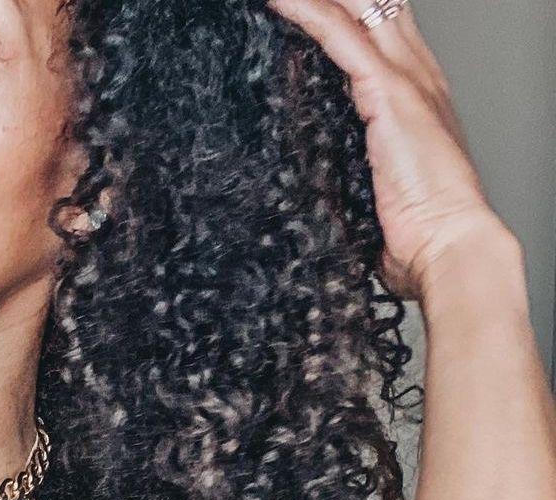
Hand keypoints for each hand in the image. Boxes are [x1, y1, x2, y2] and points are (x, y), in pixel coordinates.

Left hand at [264, 0, 508, 300]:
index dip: (349, 13)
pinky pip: (340, 37)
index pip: (382, 34)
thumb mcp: (379, 193)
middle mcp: (417, 78)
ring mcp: (405, 81)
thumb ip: (359, 175)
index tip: (306, 10)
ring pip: (358, 11)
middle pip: (375, 9)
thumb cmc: (419, 234)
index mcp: (417, 99)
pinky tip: (279, 1)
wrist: (448, 246)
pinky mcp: (389, 94)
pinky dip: (308, 14)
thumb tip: (331, 189)